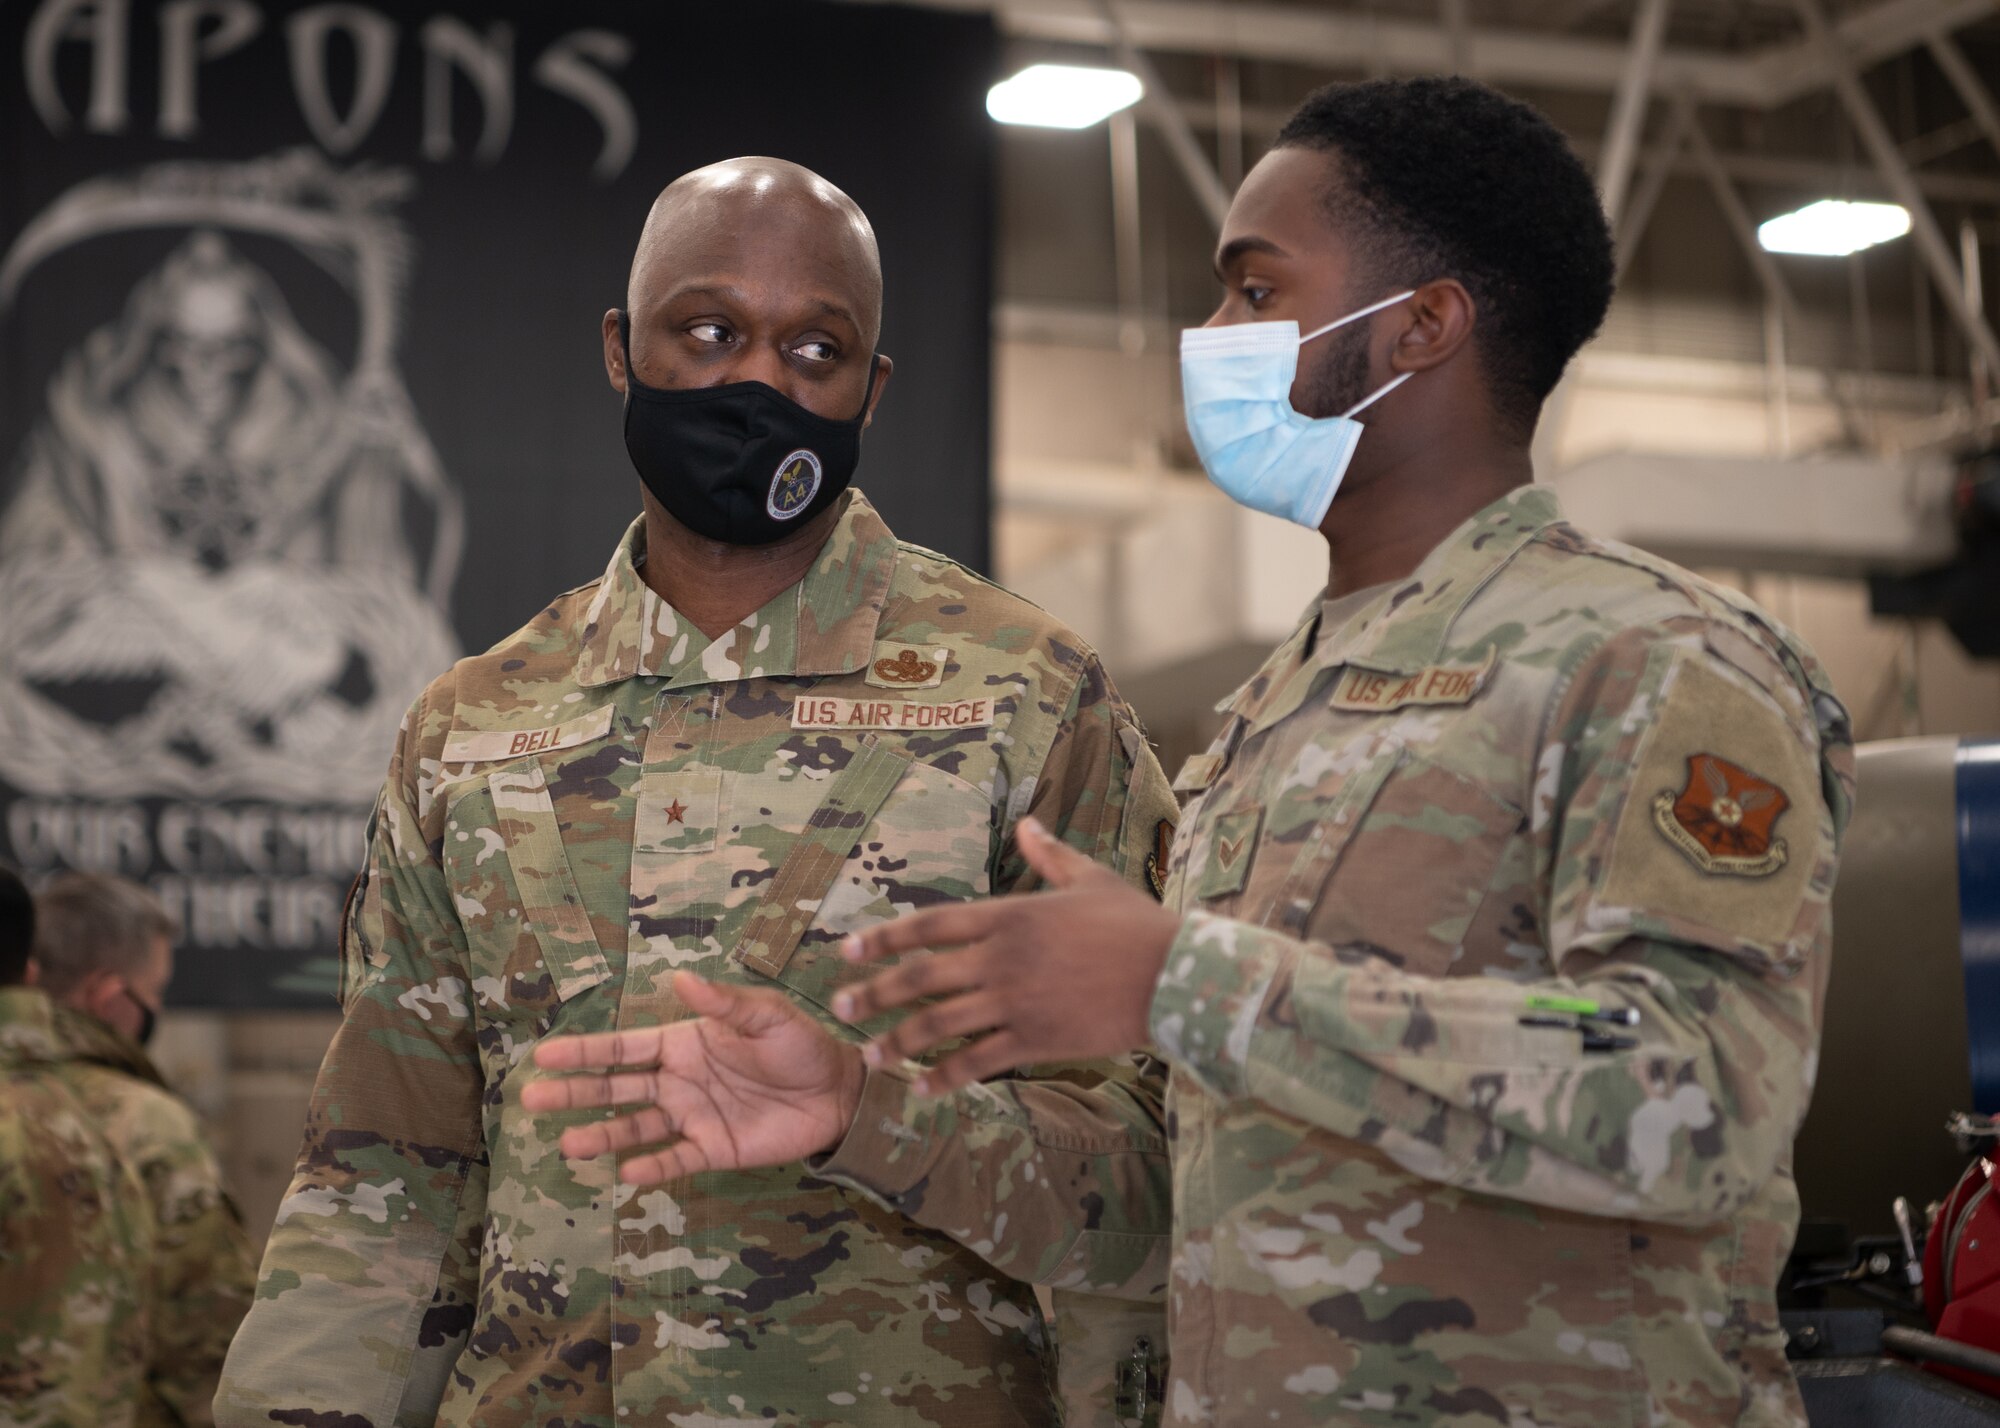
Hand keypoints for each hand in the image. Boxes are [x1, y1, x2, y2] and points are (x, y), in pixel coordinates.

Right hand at [520, 970, 865, 1183]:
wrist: (839, 1091)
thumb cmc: (801, 1044)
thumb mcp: (766, 1015)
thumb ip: (723, 1003)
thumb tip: (679, 977)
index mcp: (683, 1042)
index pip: (623, 1047)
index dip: (585, 1052)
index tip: (545, 1055)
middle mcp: (678, 1080)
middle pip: (616, 1089)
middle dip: (575, 1093)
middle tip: (532, 1099)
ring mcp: (692, 1117)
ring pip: (635, 1128)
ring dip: (602, 1137)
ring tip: (568, 1146)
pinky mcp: (713, 1149)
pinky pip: (675, 1160)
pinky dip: (651, 1167)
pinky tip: (626, 1173)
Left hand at [830, 816, 1181, 1096]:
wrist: (1174, 975)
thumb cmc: (1134, 924)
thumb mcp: (1089, 879)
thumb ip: (1049, 856)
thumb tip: (1028, 824)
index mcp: (1010, 916)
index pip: (931, 925)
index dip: (886, 937)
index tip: (850, 950)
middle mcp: (1003, 958)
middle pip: (922, 977)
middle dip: (875, 993)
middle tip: (839, 1008)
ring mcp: (1016, 1002)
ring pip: (940, 1025)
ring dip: (898, 1042)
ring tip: (870, 1057)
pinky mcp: (1035, 1039)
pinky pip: (978, 1061)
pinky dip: (945, 1078)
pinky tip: (922, 1090)